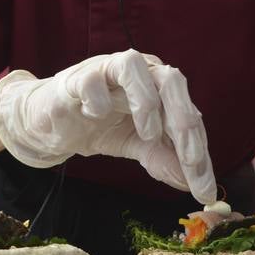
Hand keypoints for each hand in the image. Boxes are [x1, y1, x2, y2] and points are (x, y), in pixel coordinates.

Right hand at [0, 49, 216, 202]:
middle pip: (171, 80)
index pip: (187, 115)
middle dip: (184, 121)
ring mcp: (107, 70)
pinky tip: (97, 116)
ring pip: (133, 65)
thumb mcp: (138, 147)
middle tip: (189, 160)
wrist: (52, 125)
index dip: (198, 153)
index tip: (203, 189)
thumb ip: (165, 160)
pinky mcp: (77, 78)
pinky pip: (91, 80)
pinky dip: (98, 100)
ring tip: (147, 134)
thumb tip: (197, 187)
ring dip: (146, 101)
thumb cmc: (100, 126)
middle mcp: (139, 70)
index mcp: (159, 86)